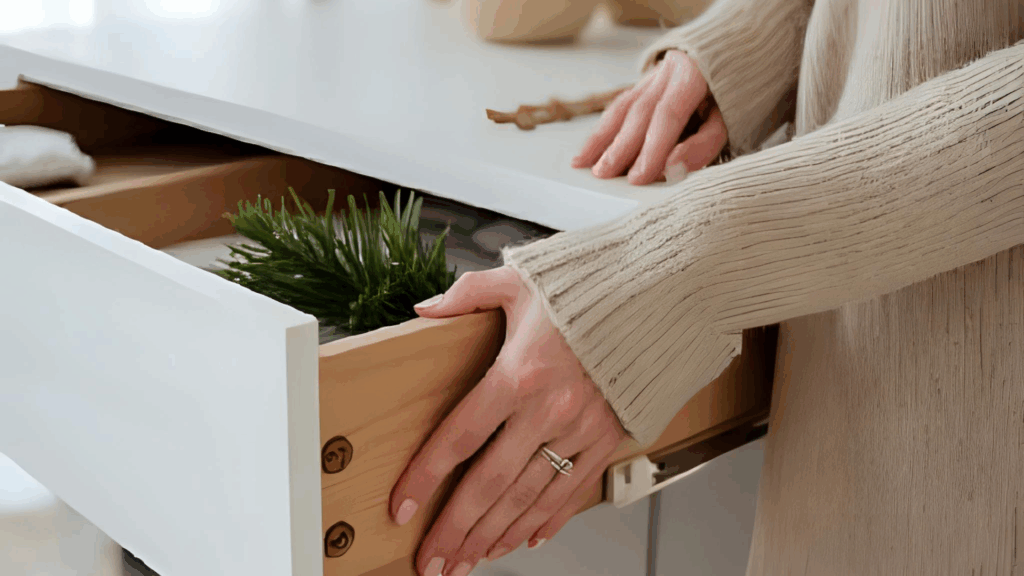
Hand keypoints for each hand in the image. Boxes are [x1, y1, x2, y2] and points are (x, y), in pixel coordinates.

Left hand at [389, 267, 628, 575]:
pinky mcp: (607, 440)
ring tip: (467, 561)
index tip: (401, 507)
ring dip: (494, 535)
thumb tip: (425, 310)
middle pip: (491, 484)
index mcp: (520, 373)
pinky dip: (545, 522)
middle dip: (456, 529)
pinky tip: (521, 540)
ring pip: (529, 498)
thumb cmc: (591, 287)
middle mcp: (550, 410)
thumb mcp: (522, 280)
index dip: (426, 478)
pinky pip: (571, 492)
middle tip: (432, 562)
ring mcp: (581, 431)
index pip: (460, 437)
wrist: (663, 295)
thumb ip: (468, 295)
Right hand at [572, 49, 727, 184]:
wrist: (731, 56)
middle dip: (620, 147)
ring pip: (621, 108)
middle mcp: (666, 72)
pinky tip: (586, 152)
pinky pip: (617, 109)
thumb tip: (674, 167)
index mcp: (692, 74)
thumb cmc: (729, 97)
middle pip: (639, 112)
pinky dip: (602, 133)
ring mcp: (650, 77)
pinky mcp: (640, 87)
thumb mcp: (731, 119)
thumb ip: (705, 143)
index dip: (653, 148)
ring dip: (602, 140)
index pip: (668, 114)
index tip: (638, 177)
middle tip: (605, 174)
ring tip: (584, 165)